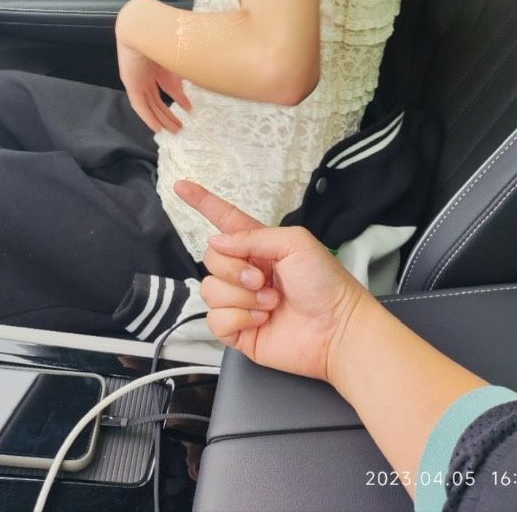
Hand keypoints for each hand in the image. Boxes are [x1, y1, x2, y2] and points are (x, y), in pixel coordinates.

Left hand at [116, 37, 190, 134]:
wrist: (142, 31)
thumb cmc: (163, 39)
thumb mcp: (176, 61)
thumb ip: (181, 76)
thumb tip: (189, 89)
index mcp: (158, 67)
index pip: (168, 87)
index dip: (179, 98)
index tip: (189, 108)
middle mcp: (147, 76)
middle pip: (158, 100)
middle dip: (169, 114)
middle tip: (180, 126)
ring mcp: (138, 82)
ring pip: (150, 105)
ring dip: (162, 119)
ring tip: (173, 131)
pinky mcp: (132, 86)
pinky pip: (140, 106)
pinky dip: (149, 118)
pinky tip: (158, 128)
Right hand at [174, 180, 370, 382]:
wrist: (336, 329)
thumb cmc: (324, 282)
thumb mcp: (294, 242)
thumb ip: (252, 237)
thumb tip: (217, 241)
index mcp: (259, 245)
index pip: (224, 219)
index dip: (202, 202)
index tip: (180, 186)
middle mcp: (245, 271)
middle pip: (210, 258)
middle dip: (234, 269)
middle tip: (263, 279)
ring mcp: (240, 301)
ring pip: (210, 290)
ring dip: (240, 296)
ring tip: (270, 303)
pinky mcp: (238, 330)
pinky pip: (215, 320)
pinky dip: (238, 318)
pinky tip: (261, 320)